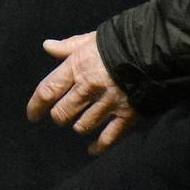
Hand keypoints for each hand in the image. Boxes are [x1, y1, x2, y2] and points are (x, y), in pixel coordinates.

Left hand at [26, 31, 136, 153]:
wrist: (156, 50)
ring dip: (79, 126)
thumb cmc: (120, 42)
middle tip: (63, 115)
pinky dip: (99, 147)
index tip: (32, 116)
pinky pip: (108, 138)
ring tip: (82, 122)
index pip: (47, 91)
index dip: (36, 106)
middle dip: (60, 116)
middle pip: (62, 113)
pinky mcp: (127, 116)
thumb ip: (69, 46)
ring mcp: (108, 104)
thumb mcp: (92, 39)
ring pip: (82, 126)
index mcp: (77, 68)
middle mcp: (89, 88)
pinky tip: (92, 150)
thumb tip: (47, 46)